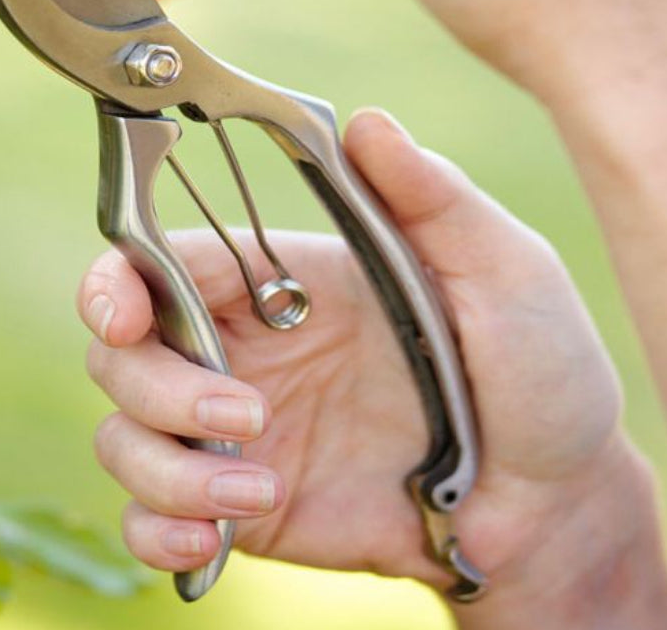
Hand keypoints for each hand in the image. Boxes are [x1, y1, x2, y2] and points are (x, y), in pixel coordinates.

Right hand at [76, 111, 666, 620]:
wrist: (551, 502)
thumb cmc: (535, 368)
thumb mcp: (502, 268)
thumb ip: (432, 197)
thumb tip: (367, 124)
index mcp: (282, 280)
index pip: (158, 261)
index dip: (115, 284)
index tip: (122, 318)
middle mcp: (245, 348)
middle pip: (124, 354)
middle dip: (155, 386)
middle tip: (247, 414)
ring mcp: (237, 431)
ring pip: (125, 438)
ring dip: (165, 469)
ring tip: (253, 489)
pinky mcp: (244, 506)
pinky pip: (154, 517)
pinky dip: (158, 532)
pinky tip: (208, 543)